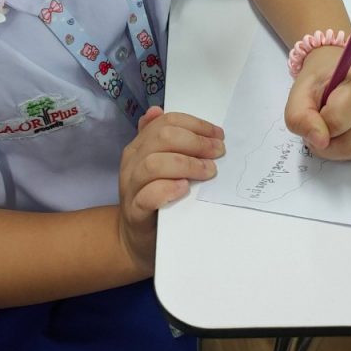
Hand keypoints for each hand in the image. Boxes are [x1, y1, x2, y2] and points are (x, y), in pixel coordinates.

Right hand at [117, 107, 224, 274]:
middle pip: (161, 138)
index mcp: (139, 147)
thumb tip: (157, 110)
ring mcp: (131, 188)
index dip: (195, 125)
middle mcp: (132, 163)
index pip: (166, 122)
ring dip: (186, 164)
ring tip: (208, 171)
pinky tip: (185, 189)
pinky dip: (168, 189)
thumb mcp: (157, 166)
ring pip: (153, 164)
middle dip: (195, 142)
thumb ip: (161, 140)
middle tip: (218, 152)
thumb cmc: (154, 199)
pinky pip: (148, 196)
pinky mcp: (135, 213)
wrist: (135, 241)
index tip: (218, 135)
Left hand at [284, 46, 350, 160]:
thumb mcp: (300, 91)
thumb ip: (300, 116)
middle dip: (326, 145)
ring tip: (328, 128)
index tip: (310, 116)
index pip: (337, 121)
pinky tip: (342, 132)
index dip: (316, 126)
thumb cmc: (320, 79)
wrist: (339, 69)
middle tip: (315, 130)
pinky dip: (348, 150)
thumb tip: (319, 142)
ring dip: (336, 149)